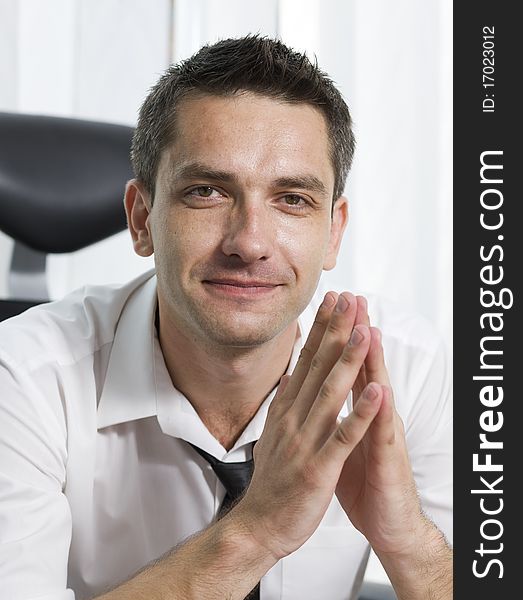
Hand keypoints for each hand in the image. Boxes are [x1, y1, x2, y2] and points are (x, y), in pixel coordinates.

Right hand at [231, 292, 384, 560]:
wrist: (257, 525)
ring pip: (331, 394)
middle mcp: (294, 418)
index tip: (331, 301)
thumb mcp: (273, 433)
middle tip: (348, 298)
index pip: (305, 360)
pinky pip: (344, 437)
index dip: (320, 329)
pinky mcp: (319, 467)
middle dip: (335, 331)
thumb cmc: (271, 480)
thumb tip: (290, 373)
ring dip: (348, 361)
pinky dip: (361, 414)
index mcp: (287, 409)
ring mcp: (306, 441)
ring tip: (364, 331)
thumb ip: (284, 401)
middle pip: (318, 368)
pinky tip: (376, 392)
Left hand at [335, 296, 426, 555]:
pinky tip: (379, 388)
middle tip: (350, 298)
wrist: (390, 525)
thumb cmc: (364, 481)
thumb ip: (331, 414)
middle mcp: (373, 416)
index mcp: (356, 411)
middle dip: (354, 333)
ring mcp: (383, 435)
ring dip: (372, 360)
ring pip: (377, 391)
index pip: (344, 366)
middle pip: (363, 368)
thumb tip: (312, 391)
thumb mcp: (341, 440)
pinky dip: (379, 411)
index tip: (328, 306)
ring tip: (367, 328)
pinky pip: (382, 433)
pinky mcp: (388, 460)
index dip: (335, 337)